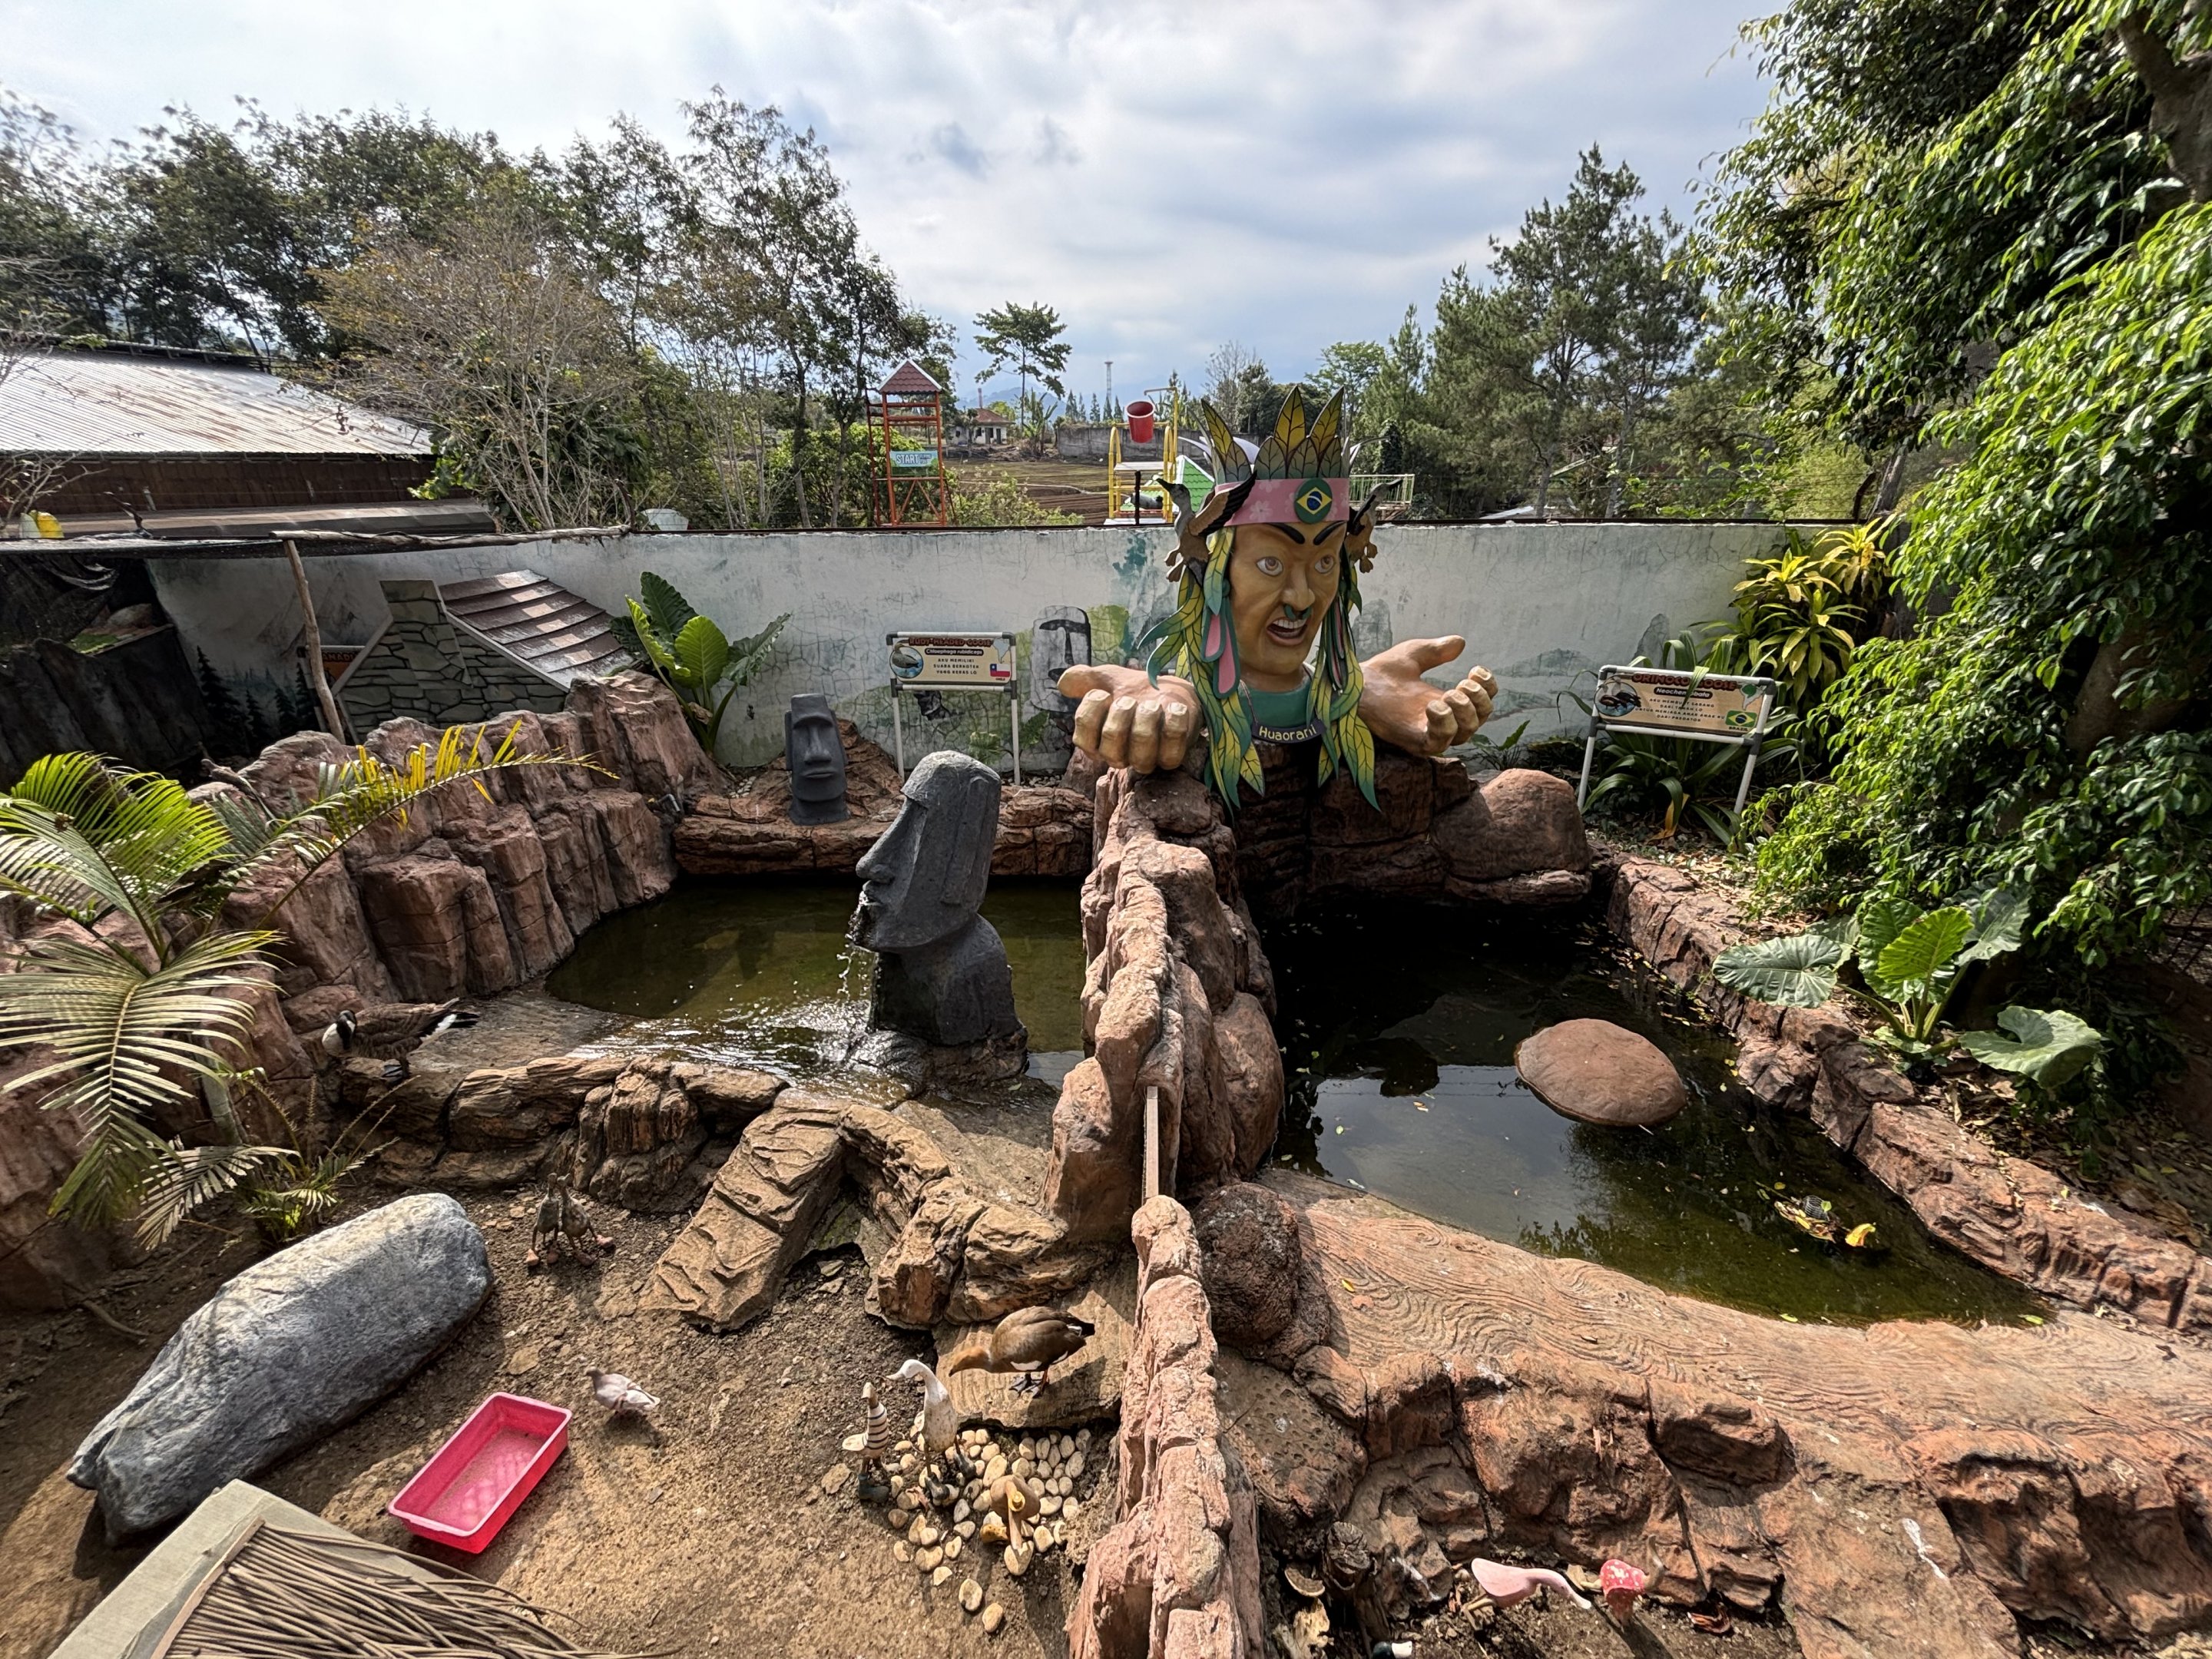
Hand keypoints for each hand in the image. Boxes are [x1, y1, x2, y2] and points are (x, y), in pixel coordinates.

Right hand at [1058, 664, 1198, 772]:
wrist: (1172, 693)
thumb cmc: (1135, 692)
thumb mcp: (1108, 679)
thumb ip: (1084, 679)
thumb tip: (1063, 682)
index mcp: (1098, 742)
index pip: (1083, 738)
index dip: (1091, 712)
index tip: (1103, 693)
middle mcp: (1120, 756)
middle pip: (1111, 745)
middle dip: (1121, 715)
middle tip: (1130, 699)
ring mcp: (1147, 758)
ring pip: (1142, 750)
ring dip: (1147, 717)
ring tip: (1153, 702)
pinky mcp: (1172, 756)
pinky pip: (1172, 749)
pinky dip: (1174, 722)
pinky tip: (1175, 707)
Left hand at [1356, 637, 1496, 756]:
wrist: (1356, 683)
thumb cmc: (1382, 673)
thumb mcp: (1414, 655)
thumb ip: (1437, 650)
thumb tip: (1460, 642)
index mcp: (1447, 701)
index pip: (1481, 703)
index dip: (1487, 688)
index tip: (1476, 670)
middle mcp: (1442, 720)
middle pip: (1479, 719)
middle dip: (1478, 700)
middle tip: (1462, 684)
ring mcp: (1429, 732)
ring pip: (1465, 733)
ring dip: (1465, 711)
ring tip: (1448, 694)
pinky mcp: (1414, 741)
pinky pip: (1440, 743)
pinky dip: (1444, 725)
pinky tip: (1434, 706)